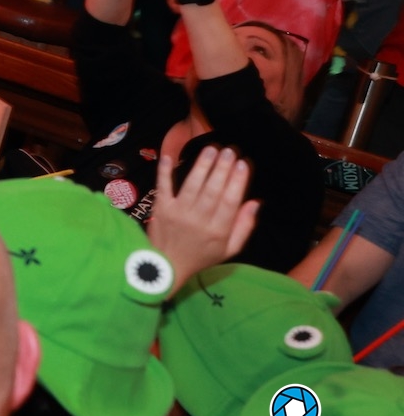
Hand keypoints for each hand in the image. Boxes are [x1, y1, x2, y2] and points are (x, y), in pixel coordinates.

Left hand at [146, 147, 257, 286]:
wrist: (166, 267)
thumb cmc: (202, 256)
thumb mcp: (230, 249)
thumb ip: (244, 226)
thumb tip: (255, 202)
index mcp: (218, 231)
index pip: (230, 202)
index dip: (237, 182)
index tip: (244, 163)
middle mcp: (198, 220)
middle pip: (212, 190)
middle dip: (222, 168)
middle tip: (229, 151)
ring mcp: (178, 213)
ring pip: (191, 186)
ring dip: (201, 166)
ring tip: (211, 149)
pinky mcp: (160, 209)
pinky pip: (163, 187)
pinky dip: (165, 172)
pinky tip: (169, 157)